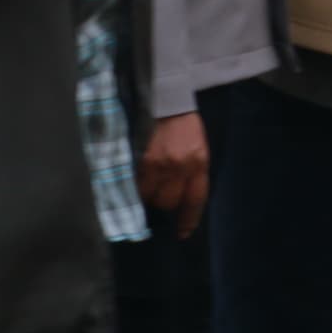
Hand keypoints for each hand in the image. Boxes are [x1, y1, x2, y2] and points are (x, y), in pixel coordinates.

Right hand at [135, 111, 208, 237]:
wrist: (166, 99)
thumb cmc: (183, 126)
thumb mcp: (197, 148)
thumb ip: (191, 172)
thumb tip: (179, 199)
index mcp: (199, 163)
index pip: (195, 200)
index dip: (188, 220)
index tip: (182, 233)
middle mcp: (180, 166)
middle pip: (169, 202)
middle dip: (163, 203)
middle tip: (159, 194)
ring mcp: (158, 163)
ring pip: (149, 196)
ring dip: (146, 195)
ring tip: (145, 185)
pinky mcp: (139, 158)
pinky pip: (135, 184)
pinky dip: (133, 186)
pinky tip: (132, 181)